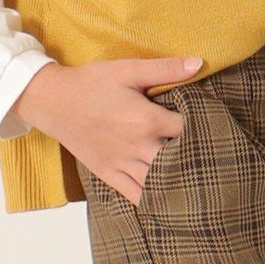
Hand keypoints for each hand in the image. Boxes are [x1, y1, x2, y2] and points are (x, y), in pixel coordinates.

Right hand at [15, 55, 202, 203]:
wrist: (52, 101)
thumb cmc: (91, 83)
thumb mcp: (128, 69)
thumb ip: (165, 69)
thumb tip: (200, 63)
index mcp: (147, 119)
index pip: (189, 129)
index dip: (204, 127)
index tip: (212, 125)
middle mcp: (138, 146)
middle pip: (180, 160)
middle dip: (196, 158)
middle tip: (210, 157)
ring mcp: (123, 163)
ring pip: (160, 183)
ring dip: (178, 181)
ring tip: (195, 179)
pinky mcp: (109, 174)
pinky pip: (136, 195)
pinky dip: (153, 200)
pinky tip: (168, 200)